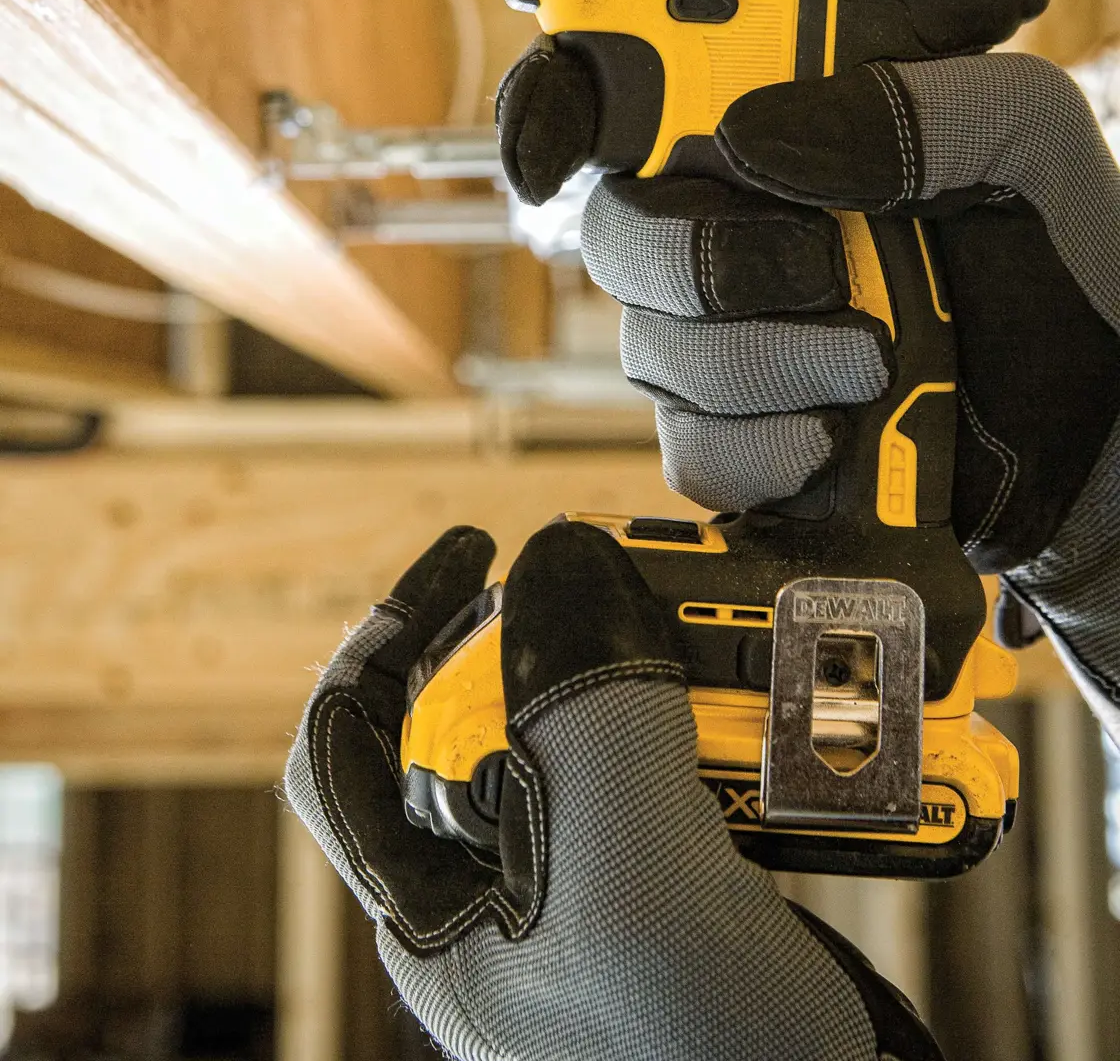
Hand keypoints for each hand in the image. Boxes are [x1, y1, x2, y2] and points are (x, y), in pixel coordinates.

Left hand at [285, 521, 930, 1060]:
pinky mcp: (679, 886)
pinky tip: (771, 709)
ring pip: (590, 730)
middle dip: (561, 633)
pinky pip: (675, 768)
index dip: (391, 629)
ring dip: (655, 668)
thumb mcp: (632, 875)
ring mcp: (593, 891)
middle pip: (483, 713)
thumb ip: (587, 708)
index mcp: (436, 910)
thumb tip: (561, 557)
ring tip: (723, 633)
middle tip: (636, 579)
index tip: (477, 548)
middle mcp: (501, 896)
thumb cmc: (709, 1057)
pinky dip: (717, 721)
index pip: (349, 737)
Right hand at [524, 47, 1118, 726]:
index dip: (560, 104)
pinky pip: (690, 446)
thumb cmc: (1063, 265)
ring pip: (652, 345)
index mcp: (780, 130)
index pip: (627, 93)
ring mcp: (730, 337)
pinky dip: (762, 447)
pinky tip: (833, 438)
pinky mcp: (743, 439)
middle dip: (704, 259)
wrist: (1099, 434)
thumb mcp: (1024, 139)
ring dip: (763, 359)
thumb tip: (757, 135)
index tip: (556, 145)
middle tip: (817, 269)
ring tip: (873, 361)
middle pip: (617, 229)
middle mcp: (735, 225)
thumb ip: (912, 106)